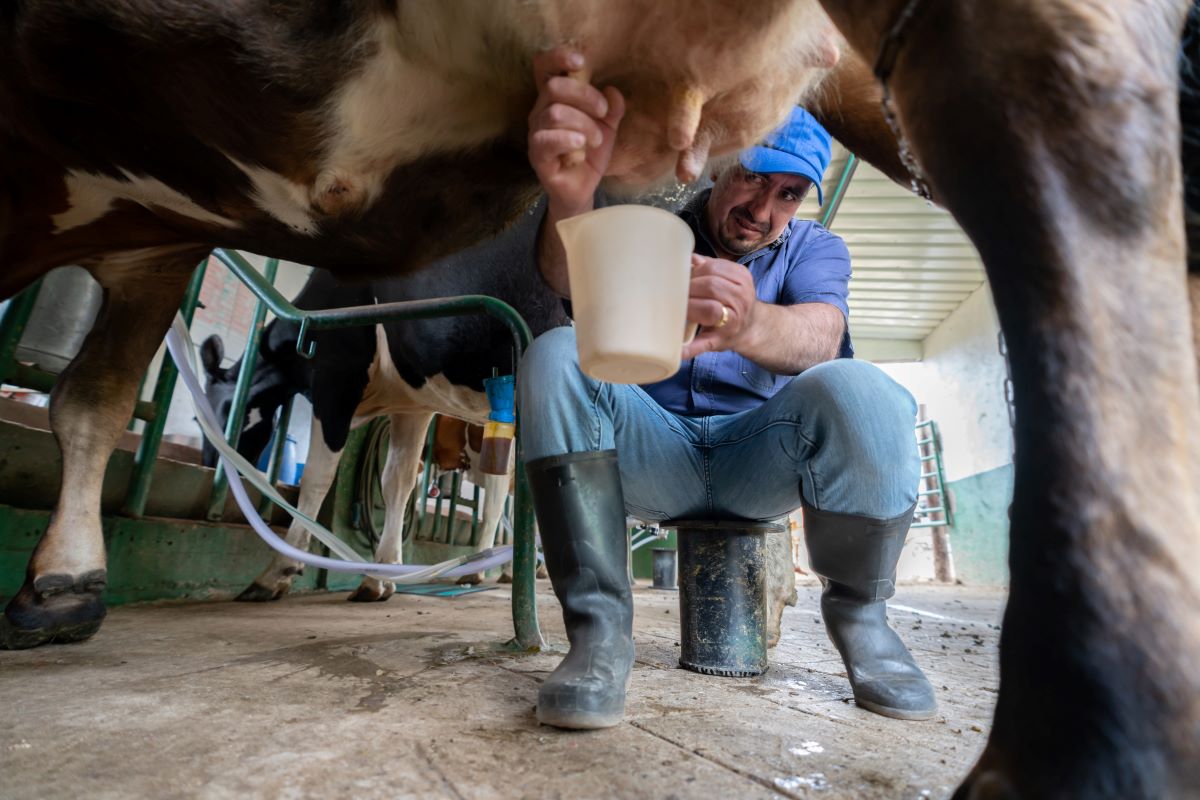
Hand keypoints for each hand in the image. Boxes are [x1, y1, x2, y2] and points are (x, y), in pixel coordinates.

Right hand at [528, 48, 625, 213]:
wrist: (582, 188)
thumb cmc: (589, 153)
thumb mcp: (607, 127)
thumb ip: (612, 108)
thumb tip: (613, 91)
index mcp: (554, 99)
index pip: (544, 67)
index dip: (558, 57)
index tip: (581, 62)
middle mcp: (540, 111)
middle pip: (554, 87)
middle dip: (585, 96)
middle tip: (603, 112)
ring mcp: (536, 133)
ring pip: (555, 113)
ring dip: (583, 125)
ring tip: (596, 140)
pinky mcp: (537, 155)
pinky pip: (547, 139)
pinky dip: (569, 139)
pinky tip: (582, 146)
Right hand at [681, 254, 758, 359]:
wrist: (750, 323)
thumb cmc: (726, 334)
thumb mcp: (712, 344)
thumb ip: (694, 347)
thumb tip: (678, 352)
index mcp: (733, 321)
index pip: (710, 309)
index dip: (690, 306)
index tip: (676, 307)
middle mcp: (741, 301)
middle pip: (710, 286)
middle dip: (689, 287)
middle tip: (675, 291)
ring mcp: (744, 283)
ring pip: (713, 270)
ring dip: (695, 274)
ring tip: (685, 282)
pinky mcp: (742, 271)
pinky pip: (717, 262)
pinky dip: (703, 265)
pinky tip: (696, 273)